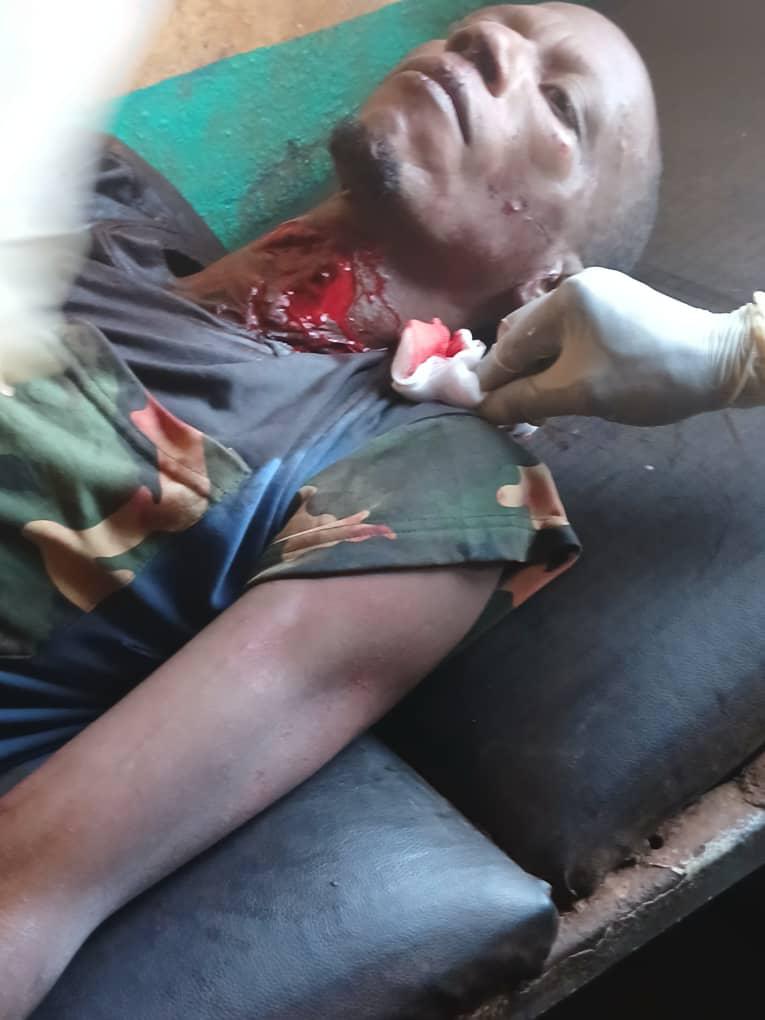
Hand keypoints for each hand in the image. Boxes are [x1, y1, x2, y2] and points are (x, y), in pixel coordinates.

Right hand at [476, 268, 764, 425]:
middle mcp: (576, 288)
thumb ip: (524, 398)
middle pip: (524, 338)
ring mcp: (598, 298)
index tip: (474, 412)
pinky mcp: (615, 312)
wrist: (720, 364)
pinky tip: (560, 392)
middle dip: (512, 377)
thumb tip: (481, 409)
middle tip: (508, 415)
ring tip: (534, 410)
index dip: (490, 381)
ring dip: (535, 375)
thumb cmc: (646, 375)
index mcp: (565, 298)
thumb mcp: (579, 391)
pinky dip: (559, 366)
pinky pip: (571, 340)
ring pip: (547, 341)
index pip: (509, 344)